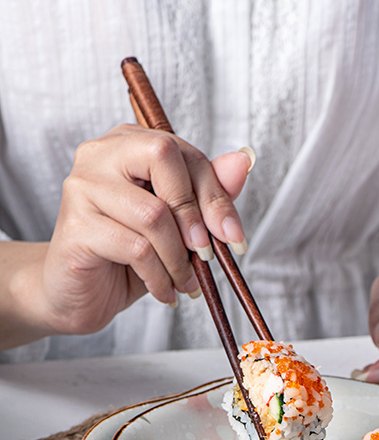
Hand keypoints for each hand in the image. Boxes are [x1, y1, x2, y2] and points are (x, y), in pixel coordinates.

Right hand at [2, 124, 253, 347]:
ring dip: (180, 258)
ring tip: (186, 283)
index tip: (234, 236)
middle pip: (162, 156)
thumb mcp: (176, 227)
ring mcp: (82, 188)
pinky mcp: (76, 227)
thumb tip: (242, 161)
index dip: (215, 194)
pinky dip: (160, 277)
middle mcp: (99, 155)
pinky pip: (136, 249)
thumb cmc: (128, 257)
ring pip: (153, 213)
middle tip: (207, 255)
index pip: (182, 152)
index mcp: (127, 144)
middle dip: (195, 213)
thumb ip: (206, 194)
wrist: (77, 295)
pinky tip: (165, 292)